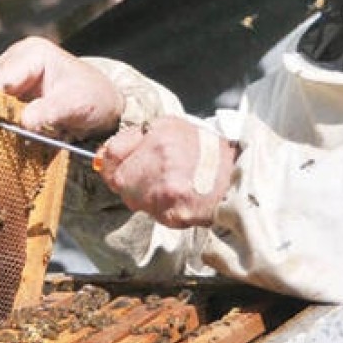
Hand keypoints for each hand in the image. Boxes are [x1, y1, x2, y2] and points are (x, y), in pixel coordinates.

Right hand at [0, 37, 124, 140]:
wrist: (104, 105)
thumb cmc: (94, 98)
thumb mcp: (76, 105)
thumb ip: (50, 111)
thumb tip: (25, 122)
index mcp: (32, 53)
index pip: (1, 79)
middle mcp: (16, 59)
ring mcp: (11, 74)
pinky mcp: (10, 92)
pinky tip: (1, 137)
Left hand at [97, 117, 236, 228]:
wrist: (238, 178)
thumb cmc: (205, 152)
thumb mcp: (172, 128)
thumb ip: (136, 139)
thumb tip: (104, 156)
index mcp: (159, 135)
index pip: (114, 154)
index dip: (114, 163)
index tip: (121, 166)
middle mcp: (160, 160)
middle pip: (121, 182)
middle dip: (132, 183)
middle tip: (156, 177)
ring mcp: (165, 189)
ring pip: (134, 200)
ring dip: (145, 197)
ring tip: (172, 186)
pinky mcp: (173, 212)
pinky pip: (152, 213)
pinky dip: (161, 210)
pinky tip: (179, 198)